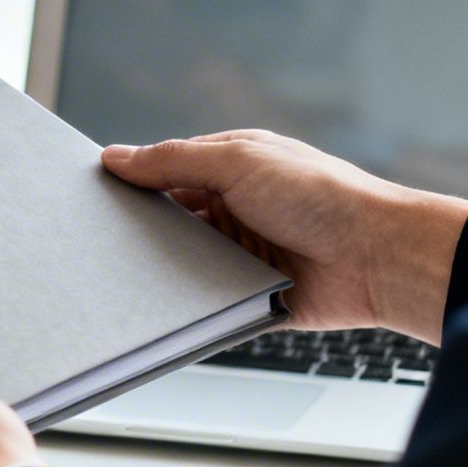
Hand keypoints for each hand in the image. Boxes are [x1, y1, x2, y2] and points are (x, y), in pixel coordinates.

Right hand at [103, 131, 467, 340]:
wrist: (377, 257)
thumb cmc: (321, 195)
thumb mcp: (238, 161)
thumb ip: (173, 160)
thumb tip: (116, 156)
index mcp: (230, 169)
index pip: (164, 173)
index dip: (130, 184)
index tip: (89, 198)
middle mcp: (233, 210)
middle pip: (167, 223)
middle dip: (138, 234)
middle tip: (96, 245)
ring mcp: (241, 255)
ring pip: (181, 267)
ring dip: (161, 273)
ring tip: (119, 280)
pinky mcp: (251, 297)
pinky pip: (205, 304)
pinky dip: (187, 306)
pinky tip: (161, 310)